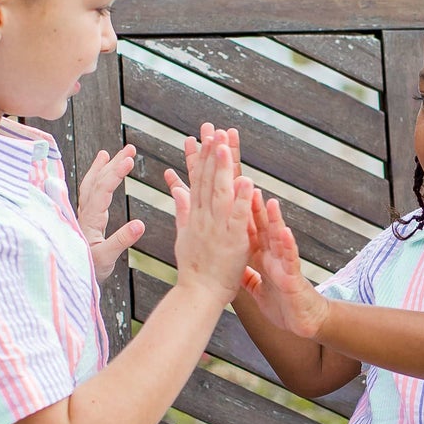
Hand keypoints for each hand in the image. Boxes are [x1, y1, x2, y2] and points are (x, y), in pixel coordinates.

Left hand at [76, 143, 142, 283]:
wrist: (71, 278)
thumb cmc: (89, 270)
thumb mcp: (106, 258)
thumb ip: (121, 241)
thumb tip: (140, 224)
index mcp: (90, 220)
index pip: (102, 190)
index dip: (116, 173)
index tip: (130, 159)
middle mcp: (84, 213)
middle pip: (97, 181)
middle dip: (113, 163)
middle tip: (130, 149)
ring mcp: (83, 215)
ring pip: (91, 185)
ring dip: (102, 168)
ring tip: (110, 153)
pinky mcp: (85, 219)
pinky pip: (89, 193)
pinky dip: (96, 179)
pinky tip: (101, 173)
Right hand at [166, 127, 254, 305]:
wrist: (198, 294)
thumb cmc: (194, 269)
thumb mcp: (184, 235)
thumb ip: (182, 211)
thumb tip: (177, 190)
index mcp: (195, 216)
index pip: (198, 180)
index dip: (201, 157)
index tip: (204, 136)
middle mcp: (204, 218)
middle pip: (207, 181)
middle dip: (210, 154)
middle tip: (214, 130)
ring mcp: (217, 229)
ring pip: (219, 194)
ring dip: (222, 169)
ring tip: (225, 146)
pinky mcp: (232, 241)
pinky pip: (237, 217)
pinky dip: (240, 200)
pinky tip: (246, 182)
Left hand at [245, 193, 328, 337]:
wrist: (303, 323)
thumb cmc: (283, 306)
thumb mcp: (257, 289)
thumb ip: (247, 276)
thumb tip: (232, 268)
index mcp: (263, 259)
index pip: (249, 233)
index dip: (239, 215)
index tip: (228, 197)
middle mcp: (274, 257)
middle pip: (262, 229)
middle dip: (255, 208)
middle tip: (246, 185)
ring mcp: (284, 265)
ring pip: (278, 239)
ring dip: (274, 220)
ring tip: (269, 202)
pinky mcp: (293, 277)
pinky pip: (290, 259)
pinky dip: (288, 245)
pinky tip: (285, 232)